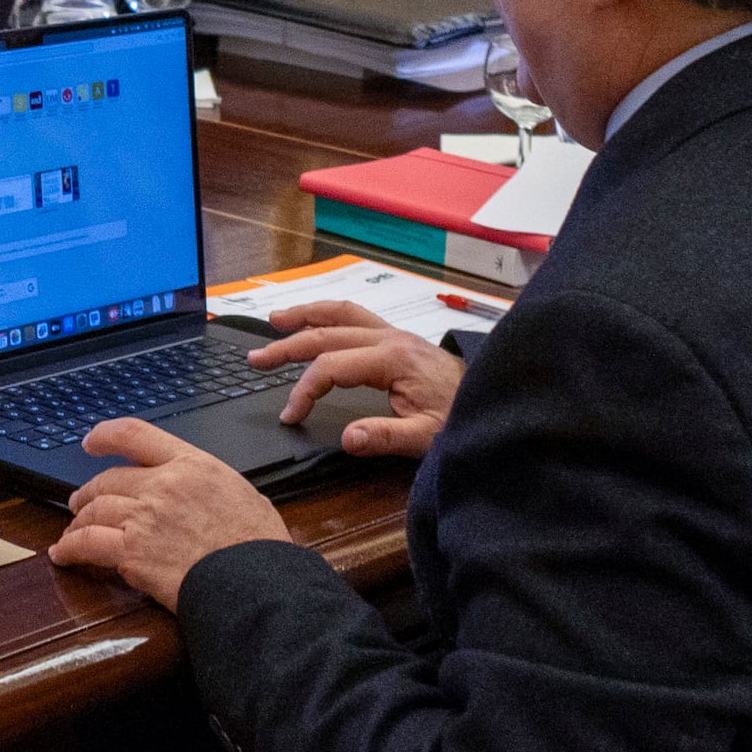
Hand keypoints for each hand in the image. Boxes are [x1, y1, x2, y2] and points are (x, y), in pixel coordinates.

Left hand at [50, 422, 289, 602]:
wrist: (257, 582)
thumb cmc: (258, 546)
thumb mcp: (241, 494)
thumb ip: (209, 487)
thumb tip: (201, 494)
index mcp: (192, 464)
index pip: (136, 435)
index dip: (106, 435)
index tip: (91, 442)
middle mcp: (163, 485)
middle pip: (108, 479)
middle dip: (88, 491)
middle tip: (80, 502)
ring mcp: (144, 517)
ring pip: (93, 510)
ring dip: (77, 521)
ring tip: (71, 531)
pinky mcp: (132, 552)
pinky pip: (87, 543)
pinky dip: (70, 548)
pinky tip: (63, 554)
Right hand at [248, 313, 464, 460]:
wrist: (495, 401)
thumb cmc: (462, 417)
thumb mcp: (427, 437)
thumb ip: (386, 437)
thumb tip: (347, 438)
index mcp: (393, 359)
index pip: (332, 367)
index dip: (304, 391)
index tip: (290, 416)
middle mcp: (391, 338)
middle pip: (327, 334)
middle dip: (288, 345)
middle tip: (256, 358)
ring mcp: (395, 334)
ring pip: (341, 314)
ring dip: (306, 315)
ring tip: (275, 320)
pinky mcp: (399, 338)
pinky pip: (356, 316)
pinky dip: (329, 314)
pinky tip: (316, 319)